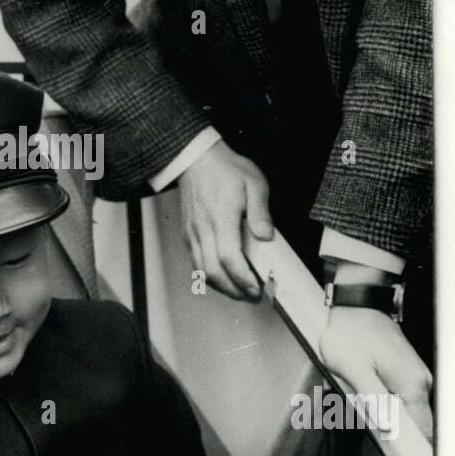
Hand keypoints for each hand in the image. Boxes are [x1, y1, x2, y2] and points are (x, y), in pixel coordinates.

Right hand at [178, 139, 273, 299]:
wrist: (197, 160)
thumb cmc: (224, 170)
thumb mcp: (254, 183)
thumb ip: (260, 211)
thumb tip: (266, 235)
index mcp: (221, 217)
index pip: (228, 257)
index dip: (242, 278)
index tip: (256, 287)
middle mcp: (203, 229)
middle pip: (213, 272)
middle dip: (233, 290)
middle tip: (252, 294)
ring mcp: (193, 233)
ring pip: (202, 271)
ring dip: (222, 287)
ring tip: (240, 291)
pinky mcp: (189, 235)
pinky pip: (195, 263)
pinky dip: (210, 276)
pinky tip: (224, 278)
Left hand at [318, 306, 433, 438]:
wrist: (356, 305)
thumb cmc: (351, 334)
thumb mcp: (353, 369)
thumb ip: (372, 399)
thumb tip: (387, 427)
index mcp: (411, 385)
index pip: (422, 430)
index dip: (413, 449)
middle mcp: (420, 382)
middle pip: (413, 423)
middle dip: (389, 427)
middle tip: (361, 409)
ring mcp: (415, 376)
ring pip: (404, 410)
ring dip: (383, 411)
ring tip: (358, 389)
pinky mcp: (406, 372)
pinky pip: (400, 397)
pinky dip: (383, 400)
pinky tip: (364, 384)